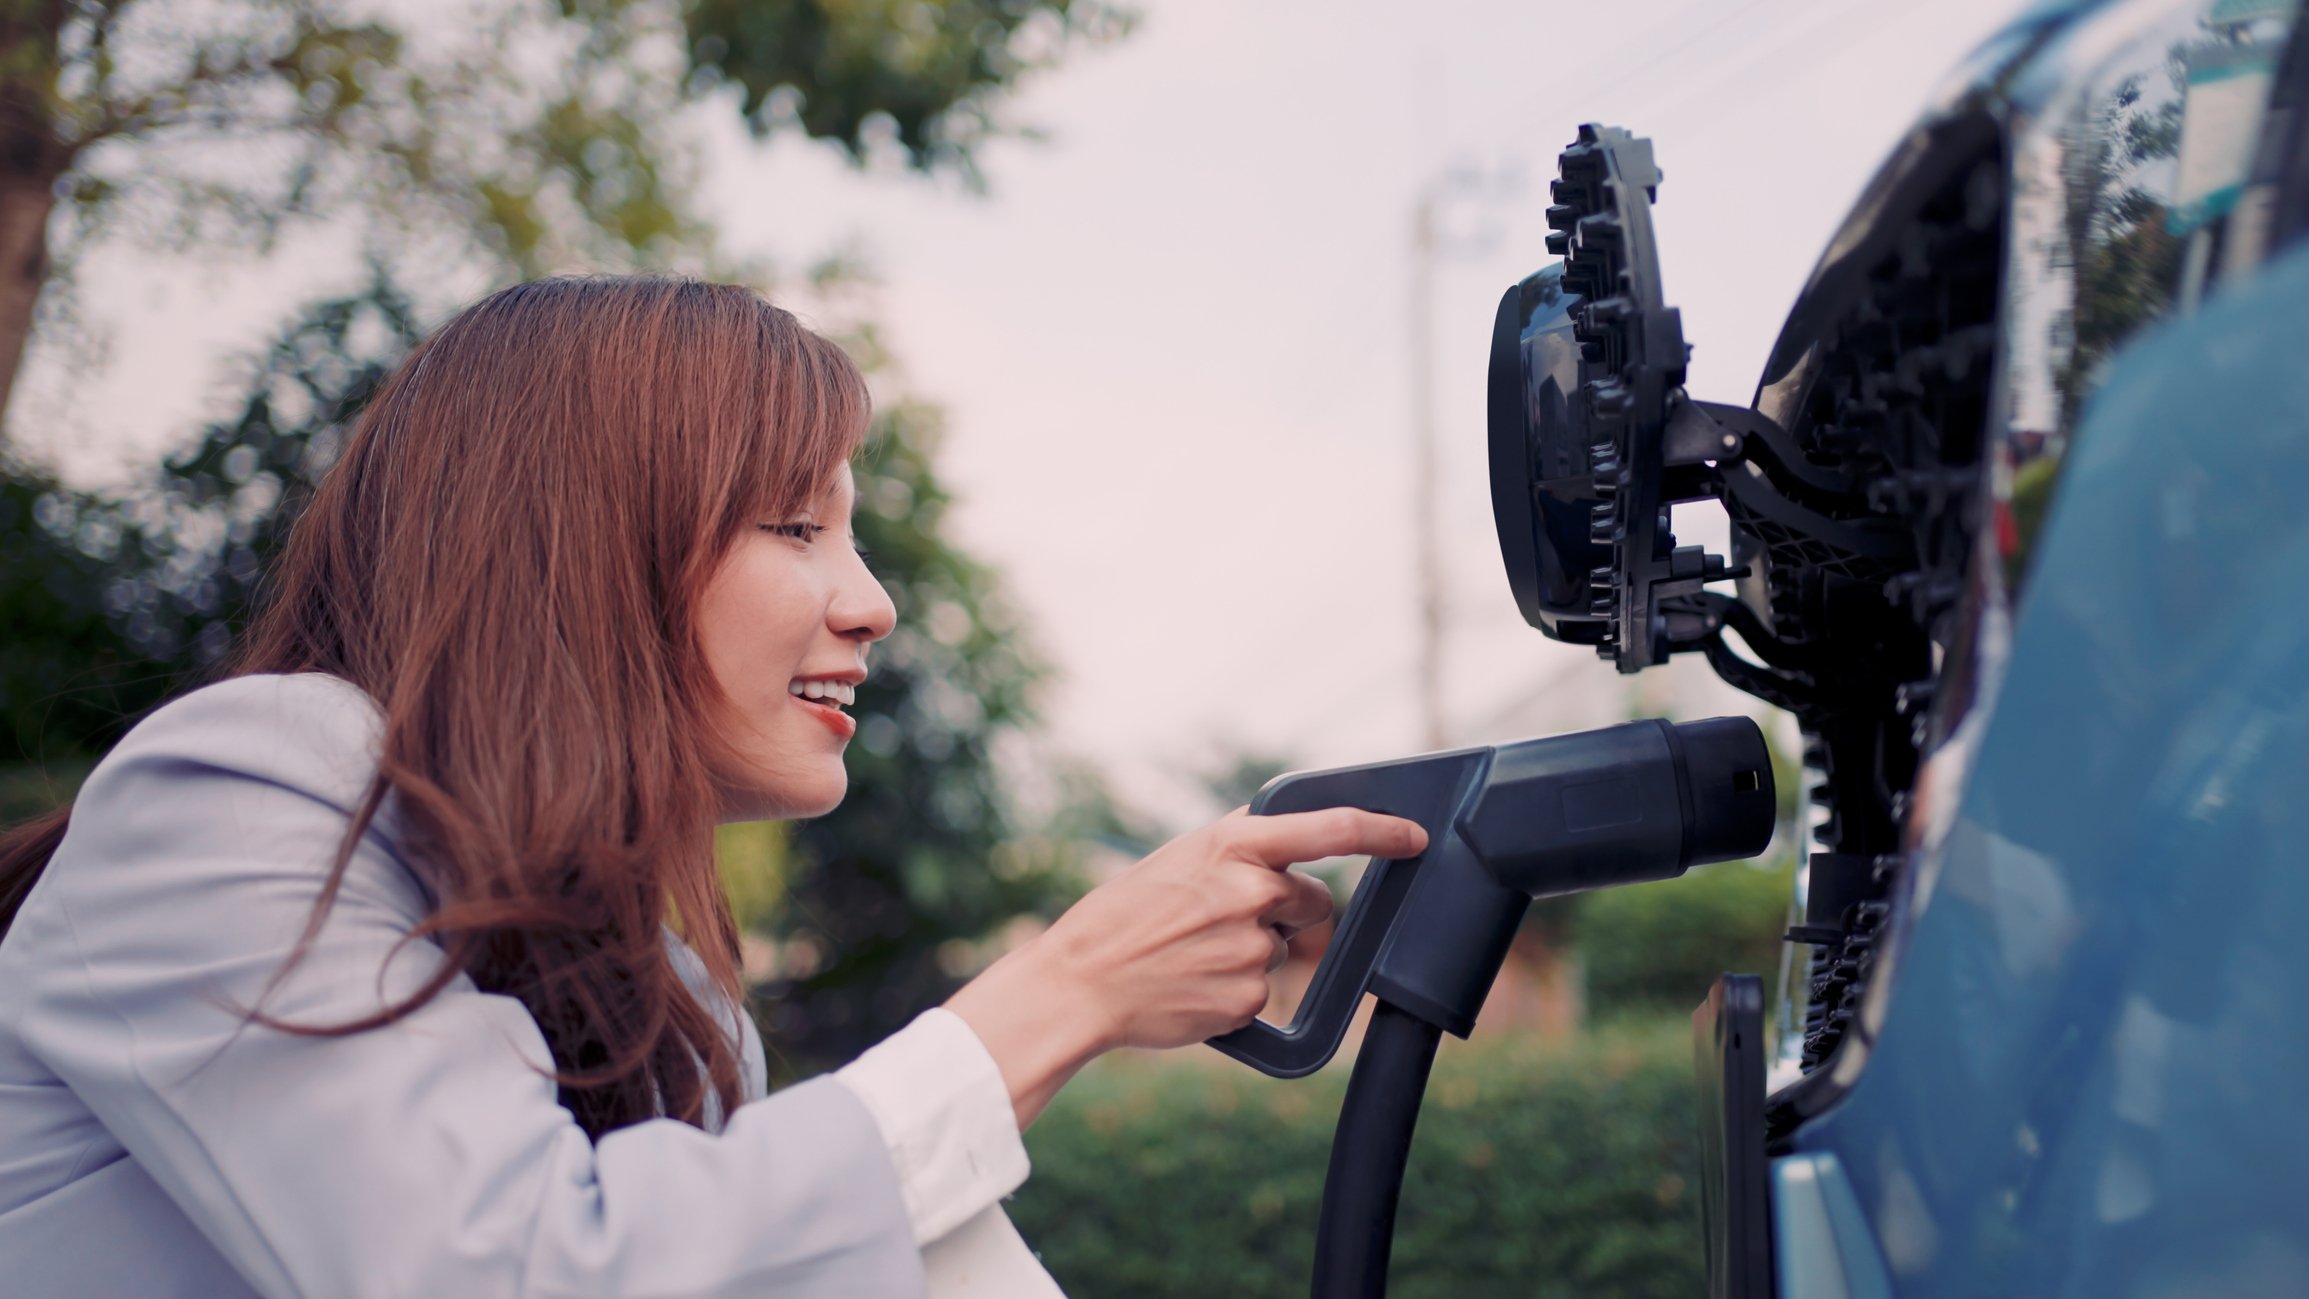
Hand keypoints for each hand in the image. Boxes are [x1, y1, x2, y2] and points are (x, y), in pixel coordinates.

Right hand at [945, 807, 1427, 1127]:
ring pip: (1281, 949)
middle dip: (1283, 912)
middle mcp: (1251, 890)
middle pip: (1312, 902)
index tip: (1414, 837)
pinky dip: (1233, 990)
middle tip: (1220, 921)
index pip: (1330, 828)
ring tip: (1189, 954)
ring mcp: (1253, 946)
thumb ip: (1236, 849)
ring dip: (1249, 952)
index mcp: (1233, 845)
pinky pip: (1262, 990)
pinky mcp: (1249, 996)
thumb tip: (1285, 839)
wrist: (1079, 982)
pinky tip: (1190, 984)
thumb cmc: (1122, 916)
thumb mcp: (1178, 859)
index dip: (1383, 831)